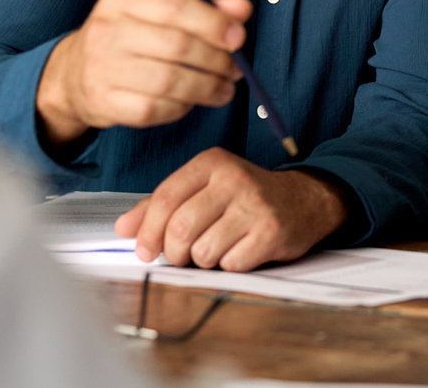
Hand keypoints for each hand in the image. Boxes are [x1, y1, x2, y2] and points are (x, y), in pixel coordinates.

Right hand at [36, 0, 250, 145]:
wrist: (73, 73)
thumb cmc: (128, 37)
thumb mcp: (157, 12)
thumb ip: (202, 8)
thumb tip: (242, 9)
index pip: (175, 5)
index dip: (213, 23)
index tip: (238, 38)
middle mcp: (106, 29)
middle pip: (177, 45)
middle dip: (216, 60)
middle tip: (235, 68)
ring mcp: (100, 67)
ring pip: (169, 81)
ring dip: (206, 88)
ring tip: (224, 89)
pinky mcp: (102, 101)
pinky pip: (154, 109)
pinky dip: (181, 108)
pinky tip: (192, 102)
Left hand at [115, 148, 347, 270]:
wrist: (304, 200)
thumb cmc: (244, 197)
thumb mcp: (204, 188)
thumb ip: (161, 205)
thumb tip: (123, 228)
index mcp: (212, 162)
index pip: (164, 198)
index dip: (147, 231)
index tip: (143, 251)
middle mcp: (233, 178)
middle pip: (180, 228)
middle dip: (174, 252)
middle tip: (182, 255)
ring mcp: (254, 205)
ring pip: (203, 252)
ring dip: (203, 260)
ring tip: (217, 247)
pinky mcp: (271, 232)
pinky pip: (231, 264)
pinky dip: (229, 265)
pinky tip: (240, 250)